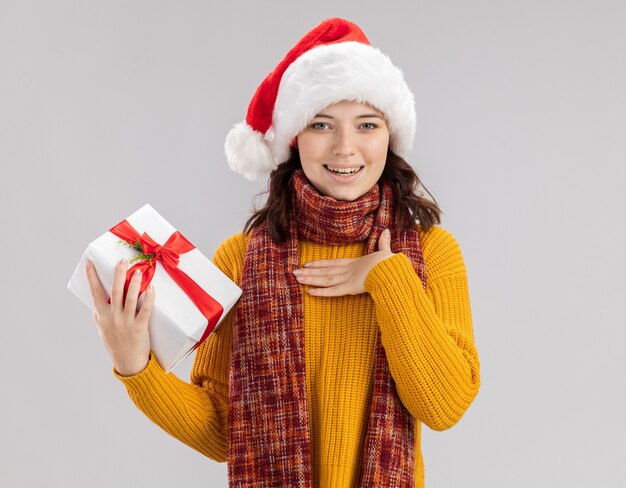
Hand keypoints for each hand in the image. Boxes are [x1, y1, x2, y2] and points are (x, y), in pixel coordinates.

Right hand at [85, 258, 154, 375]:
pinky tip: (152, 288)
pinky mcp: (140, 327)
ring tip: (138, 271)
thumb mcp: (102, 332)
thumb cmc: (115, 346)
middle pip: (115, 290)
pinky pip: (145, 309)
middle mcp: (113, 316)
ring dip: (134, 282)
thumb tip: (94, 310)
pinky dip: (149, 298)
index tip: (89, 262)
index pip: (95, 292)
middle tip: (123, 260)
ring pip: (130, 297)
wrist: (128, 364)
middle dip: (118, 273)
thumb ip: (99, 319)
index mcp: (102, 316)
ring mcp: (126, 321)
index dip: (91, 276)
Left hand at [293, 228, 394, 296]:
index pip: (333, 263)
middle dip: (309, 272)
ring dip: (311, 279)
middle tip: (294, 272)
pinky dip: (321, 292)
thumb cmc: (390, 264)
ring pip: (325, 279)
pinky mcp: (351, 288)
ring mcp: (348, 279)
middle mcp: (348, 270)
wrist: (392, 269)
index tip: (307, 264)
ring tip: (297, 278)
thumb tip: (386, 231)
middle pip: (325, 271)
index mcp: (355, 263)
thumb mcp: (386, 252)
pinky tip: (310, 292)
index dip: (320, 264)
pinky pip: (333, 291)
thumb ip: (384, 243)